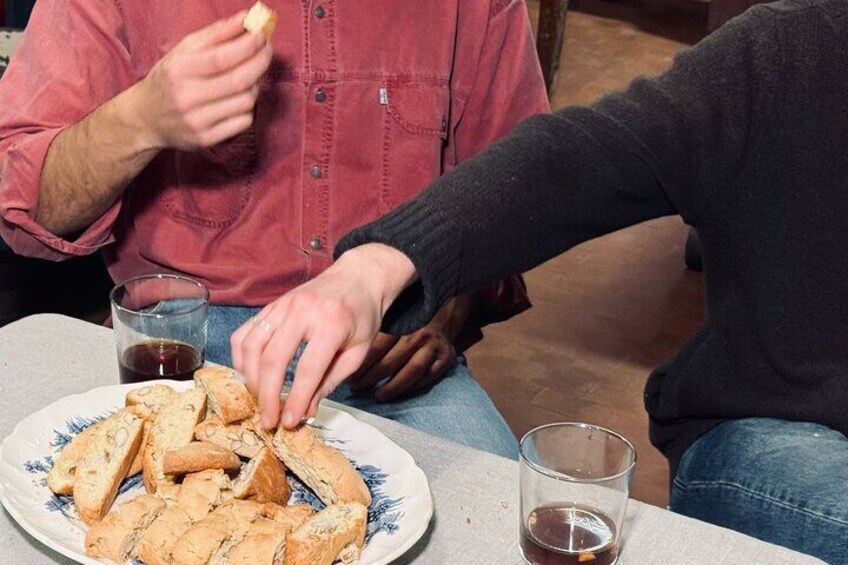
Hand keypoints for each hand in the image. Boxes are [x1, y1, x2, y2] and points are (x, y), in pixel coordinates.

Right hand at [130, 10, 272, 150]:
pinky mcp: (207, 139)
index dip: (249, 46)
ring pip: (246, 101)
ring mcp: (197, 121)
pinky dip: (248, 107)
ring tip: (246, 77)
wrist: (147, 118)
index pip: (222, 58)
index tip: (262, 35)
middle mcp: (187, 97)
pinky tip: (237, 99)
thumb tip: (248, 19)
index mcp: (179, 70)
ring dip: (254, 85)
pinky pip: (244, 121)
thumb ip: (217, 33)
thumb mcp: (185, 50)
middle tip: (266, 49)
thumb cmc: (171, 78)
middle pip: (239, 80)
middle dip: (260, 61)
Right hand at [230, 244, 417, 428]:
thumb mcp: (357, 352)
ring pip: (253, 345)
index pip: (308, 369)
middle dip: (267, 395)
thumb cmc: (362, 316)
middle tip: (268, 420)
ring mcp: (283, 305)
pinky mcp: (271, 305)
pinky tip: (249, 374)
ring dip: (251, 378)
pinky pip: (245, 332)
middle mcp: (303, 310)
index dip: (295, 399)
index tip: (289, 422)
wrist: (358, 277)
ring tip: (259, 399)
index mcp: (332, 323)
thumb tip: (305, 410)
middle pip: (274, 359)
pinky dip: (242, 356)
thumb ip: (330, 380)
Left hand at [346, 296, 473, 400]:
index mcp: (403, 323)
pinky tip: (399, 393)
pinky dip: (412, 388)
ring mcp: (434, 347)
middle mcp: (419, 334)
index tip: (350, 376)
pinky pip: (427, 378)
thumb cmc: (412, 322)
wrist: (444, 317)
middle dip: (371, 377)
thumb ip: (376, 335)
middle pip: (392, 361)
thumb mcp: (394, 320)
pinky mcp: (445, 359)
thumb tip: (349, 356)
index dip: (362, 365)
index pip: (378, 347)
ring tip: (377, 396)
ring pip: (410, 371)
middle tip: (357, 387)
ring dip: (392, 387)